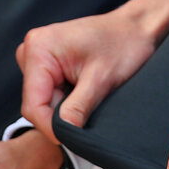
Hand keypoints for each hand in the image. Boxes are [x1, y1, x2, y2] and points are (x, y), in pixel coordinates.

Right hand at [17, 0, 168, 143]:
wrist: (136, 28)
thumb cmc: (124, 43)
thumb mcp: (101, 80)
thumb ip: (77, 108)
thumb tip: (61, 135)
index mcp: (39, 48)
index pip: (33, 105)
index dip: (51, 127)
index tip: (72, 139)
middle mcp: (32, 49)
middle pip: (36, 103)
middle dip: (61, 115)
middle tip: (89, 110)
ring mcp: (39, 55)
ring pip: (43, 100)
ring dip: (65, 107)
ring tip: (90, 94)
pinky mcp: (47, 62)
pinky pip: (50, 92)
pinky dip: (67, 99)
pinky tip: (84, 89)